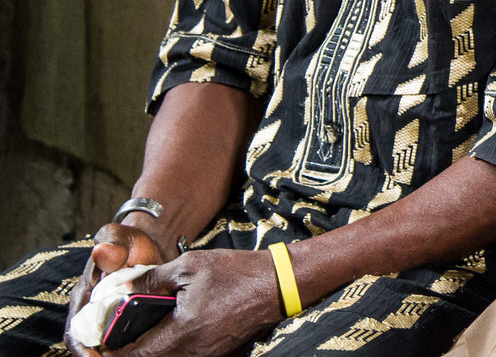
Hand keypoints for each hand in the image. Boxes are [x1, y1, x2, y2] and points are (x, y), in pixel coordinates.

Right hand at [63, 223, 173, 356]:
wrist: (149, 245)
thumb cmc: (128, 242)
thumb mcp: (119, 237)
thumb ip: (112, 244)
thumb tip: (102, 252)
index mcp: (85, 295)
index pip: (76, 330)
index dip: (83, 347)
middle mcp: (93, 310)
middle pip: (91, 343)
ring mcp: (110, 317)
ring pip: (109, 344)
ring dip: (117, 354)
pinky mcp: (127, 320)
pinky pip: (126, 339)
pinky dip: (133, 347)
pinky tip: (147, 350)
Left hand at [110, 248, 280, 356]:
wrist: (280, 284)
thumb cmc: (238, 273)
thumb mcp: (190, 266)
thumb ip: (151, 279)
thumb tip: (121, 288)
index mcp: (182, 333)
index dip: (108, 353)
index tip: (98, 342)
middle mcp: (192, 353)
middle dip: (127, 353)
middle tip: (115, 338)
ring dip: (147, 352)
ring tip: (140, 333)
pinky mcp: (217, 356)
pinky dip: (169, 351)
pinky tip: (169, 333)